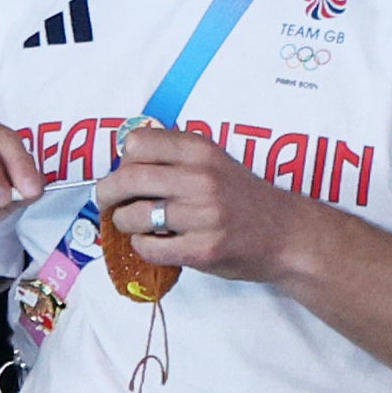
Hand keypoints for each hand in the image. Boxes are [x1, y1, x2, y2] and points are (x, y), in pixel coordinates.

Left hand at [96, 126, 303, 283]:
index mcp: (199, 150)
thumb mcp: (213, 161)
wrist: (285, 234)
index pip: (135, 142)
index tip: (124, 172)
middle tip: (107, 202)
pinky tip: (155, 243)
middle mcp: (200, 178)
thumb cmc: (242, 198)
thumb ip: (173, 157)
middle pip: (126, 179)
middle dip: (106, 194)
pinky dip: (142, 247)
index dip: (122, 160)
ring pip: (131, 217)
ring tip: (136, 225)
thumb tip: (121, 163)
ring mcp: (202, 215)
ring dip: (124, 224)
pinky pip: (148, 248)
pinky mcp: (202, 250)